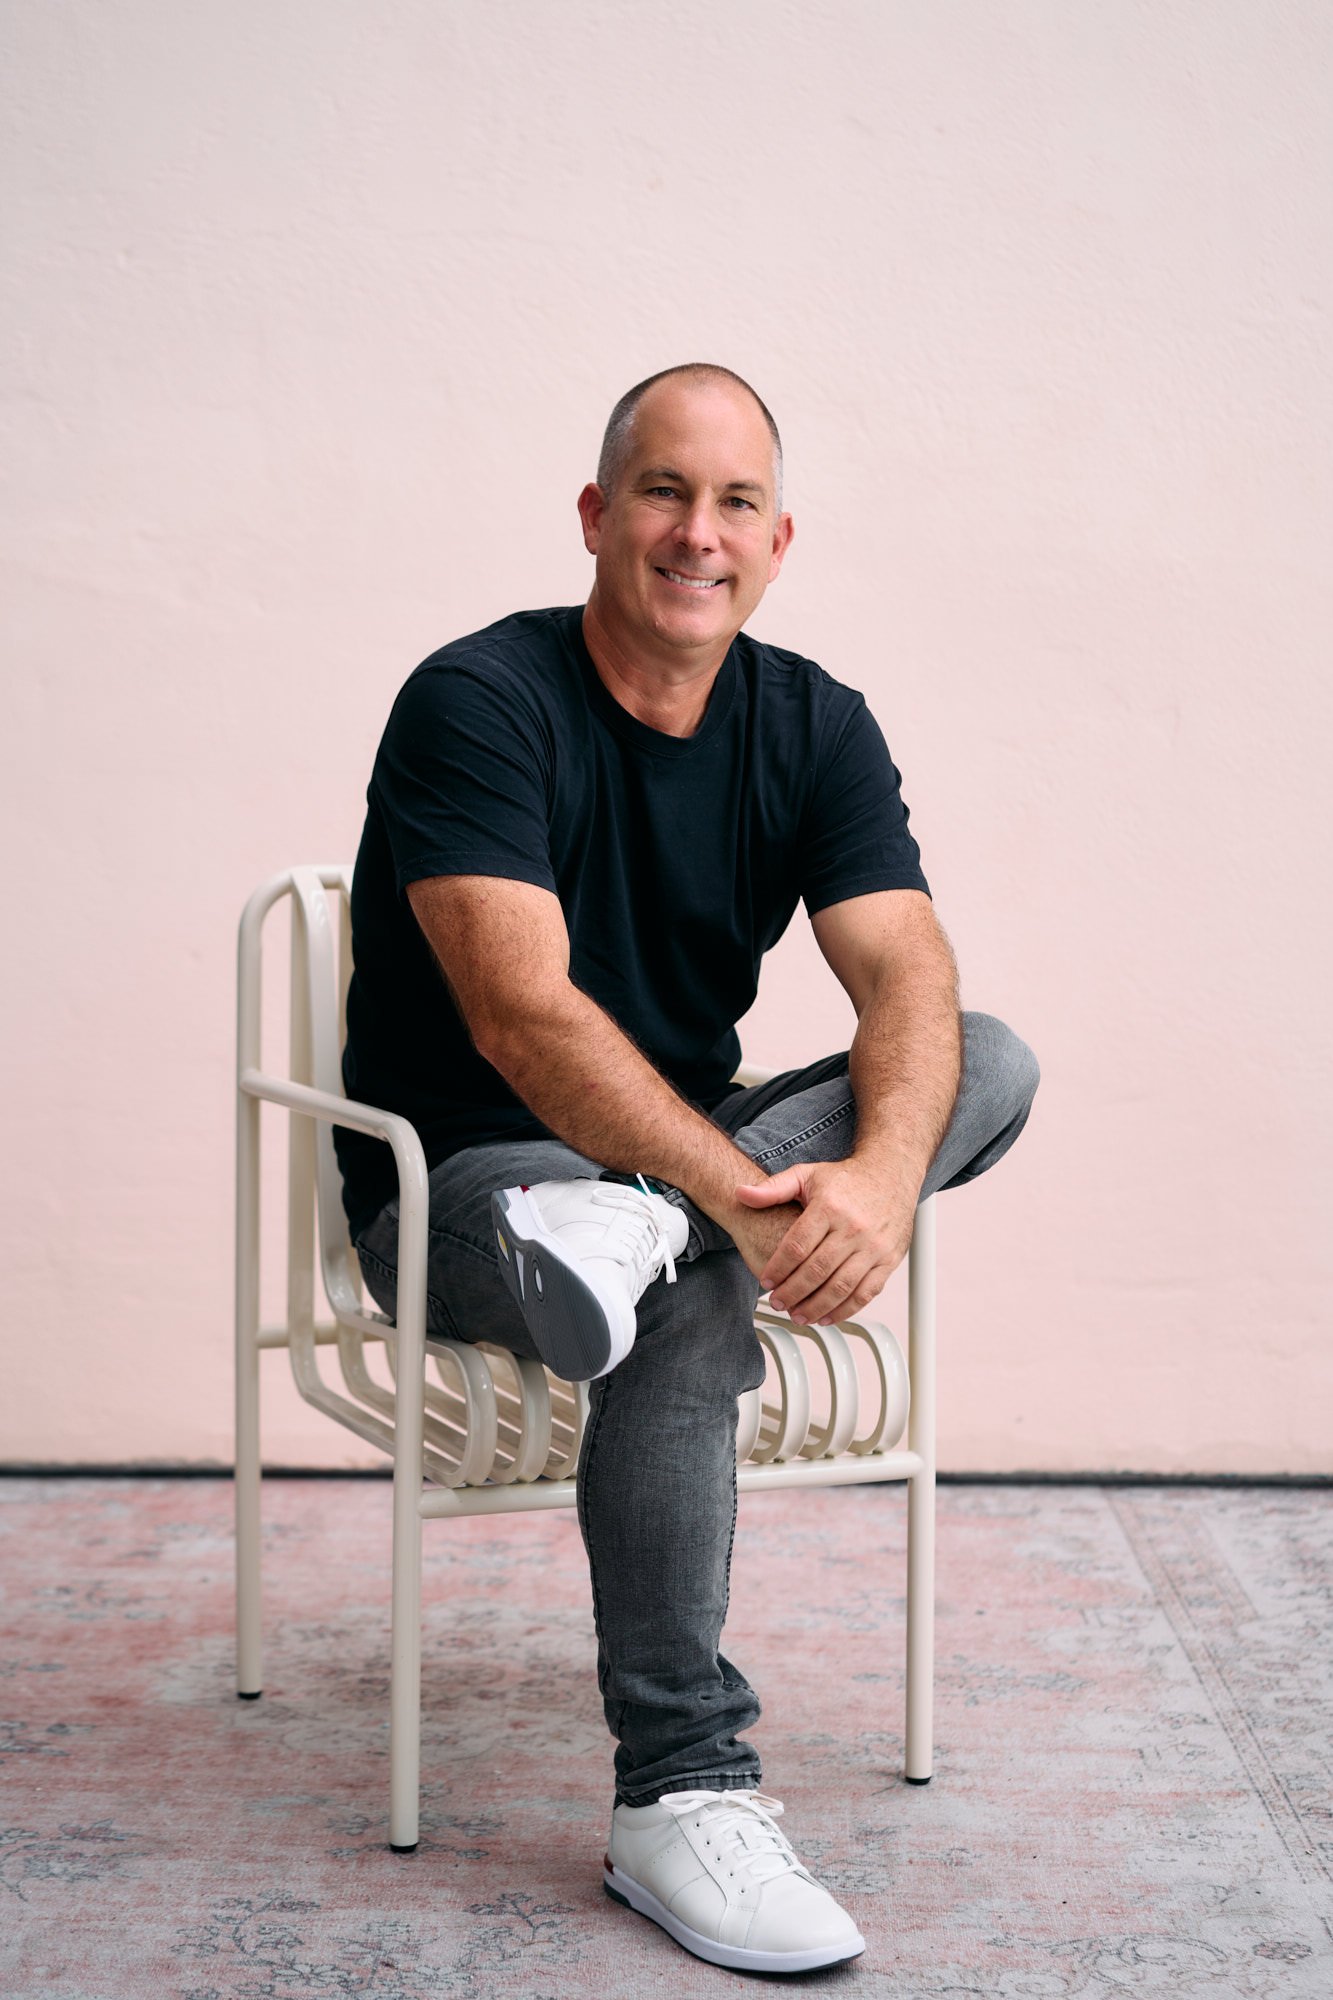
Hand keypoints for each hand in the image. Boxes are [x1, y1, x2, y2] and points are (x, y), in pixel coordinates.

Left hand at [733, 1158, 915, 1324]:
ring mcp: (874, 1246)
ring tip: (798, 1315)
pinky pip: (866, 1292)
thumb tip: (741, 1193)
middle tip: (777, 1303)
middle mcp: (854, 1227)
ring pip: (841, 1286)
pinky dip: (846, 1310)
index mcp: (830, 1207)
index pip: (797, 1246)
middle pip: (817, 1270)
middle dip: (792, 1292)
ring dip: (816, 1307)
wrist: (890, 1173)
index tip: (765, 1281)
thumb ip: (773, 1188)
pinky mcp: (889, 1259)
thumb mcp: (807, 1175)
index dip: (778, 1268)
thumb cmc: (846, 1179)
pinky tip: (827, 1317)